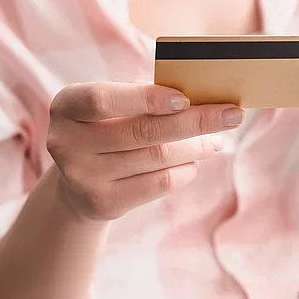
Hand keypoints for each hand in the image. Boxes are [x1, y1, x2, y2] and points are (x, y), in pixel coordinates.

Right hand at [46, 82, 243, 220]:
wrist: (77, 183)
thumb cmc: (106, 129)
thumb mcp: (113, 107)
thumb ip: (145, 96)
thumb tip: (201, 95)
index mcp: (66, 106)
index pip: (102, 99)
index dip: (145, 98)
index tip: (186, 98)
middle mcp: (67, 143)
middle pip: (142, 131)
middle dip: (195, 121)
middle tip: (232, 115)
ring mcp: (83, 177)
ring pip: (156, 158)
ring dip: (196, 147)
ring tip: (216, 140)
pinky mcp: (103, 203)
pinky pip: (158, 184)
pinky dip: (184, 171)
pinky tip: (193, 163)